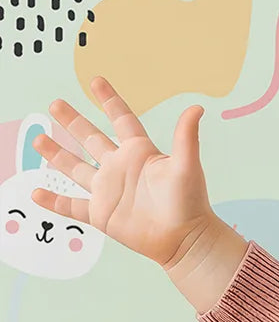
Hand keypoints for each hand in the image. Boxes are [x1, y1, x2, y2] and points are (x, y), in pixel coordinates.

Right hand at [30, 76, 219, 270]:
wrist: (185, 241)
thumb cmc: (190, 204)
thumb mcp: (187, 166)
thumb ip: (186, 137)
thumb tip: (197, 108)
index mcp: (139, 153)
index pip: (121, 119)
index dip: (109, 100)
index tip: (96, 81)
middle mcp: (120, 168)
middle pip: (90, 138)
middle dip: (72, 121)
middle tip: (55, 104)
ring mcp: (108, 191)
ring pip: (75, 168)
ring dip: (57, 154)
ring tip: (38, 140)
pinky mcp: (101, 214)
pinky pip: (71, 206)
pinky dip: (54, 201)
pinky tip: (37, 193)